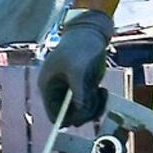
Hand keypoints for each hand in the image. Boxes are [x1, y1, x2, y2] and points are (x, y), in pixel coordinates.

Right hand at [38, 8, 115, 130]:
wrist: (91, 33)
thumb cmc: (78, 47)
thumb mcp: (76, 69)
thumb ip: (77, 92)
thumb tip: (79, 112)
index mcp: (49, 87)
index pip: (54, 114)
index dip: (66, 119)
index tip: (80, 117)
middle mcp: (59, 92)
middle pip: (70, 116)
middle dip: (83, 113)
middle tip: (95, 101)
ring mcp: (73, 91)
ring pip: (83, 112)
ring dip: (94, 107)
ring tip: (101, 92)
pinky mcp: (85, 89)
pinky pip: (91, 105)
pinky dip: (99, 102)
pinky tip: (103, 91)